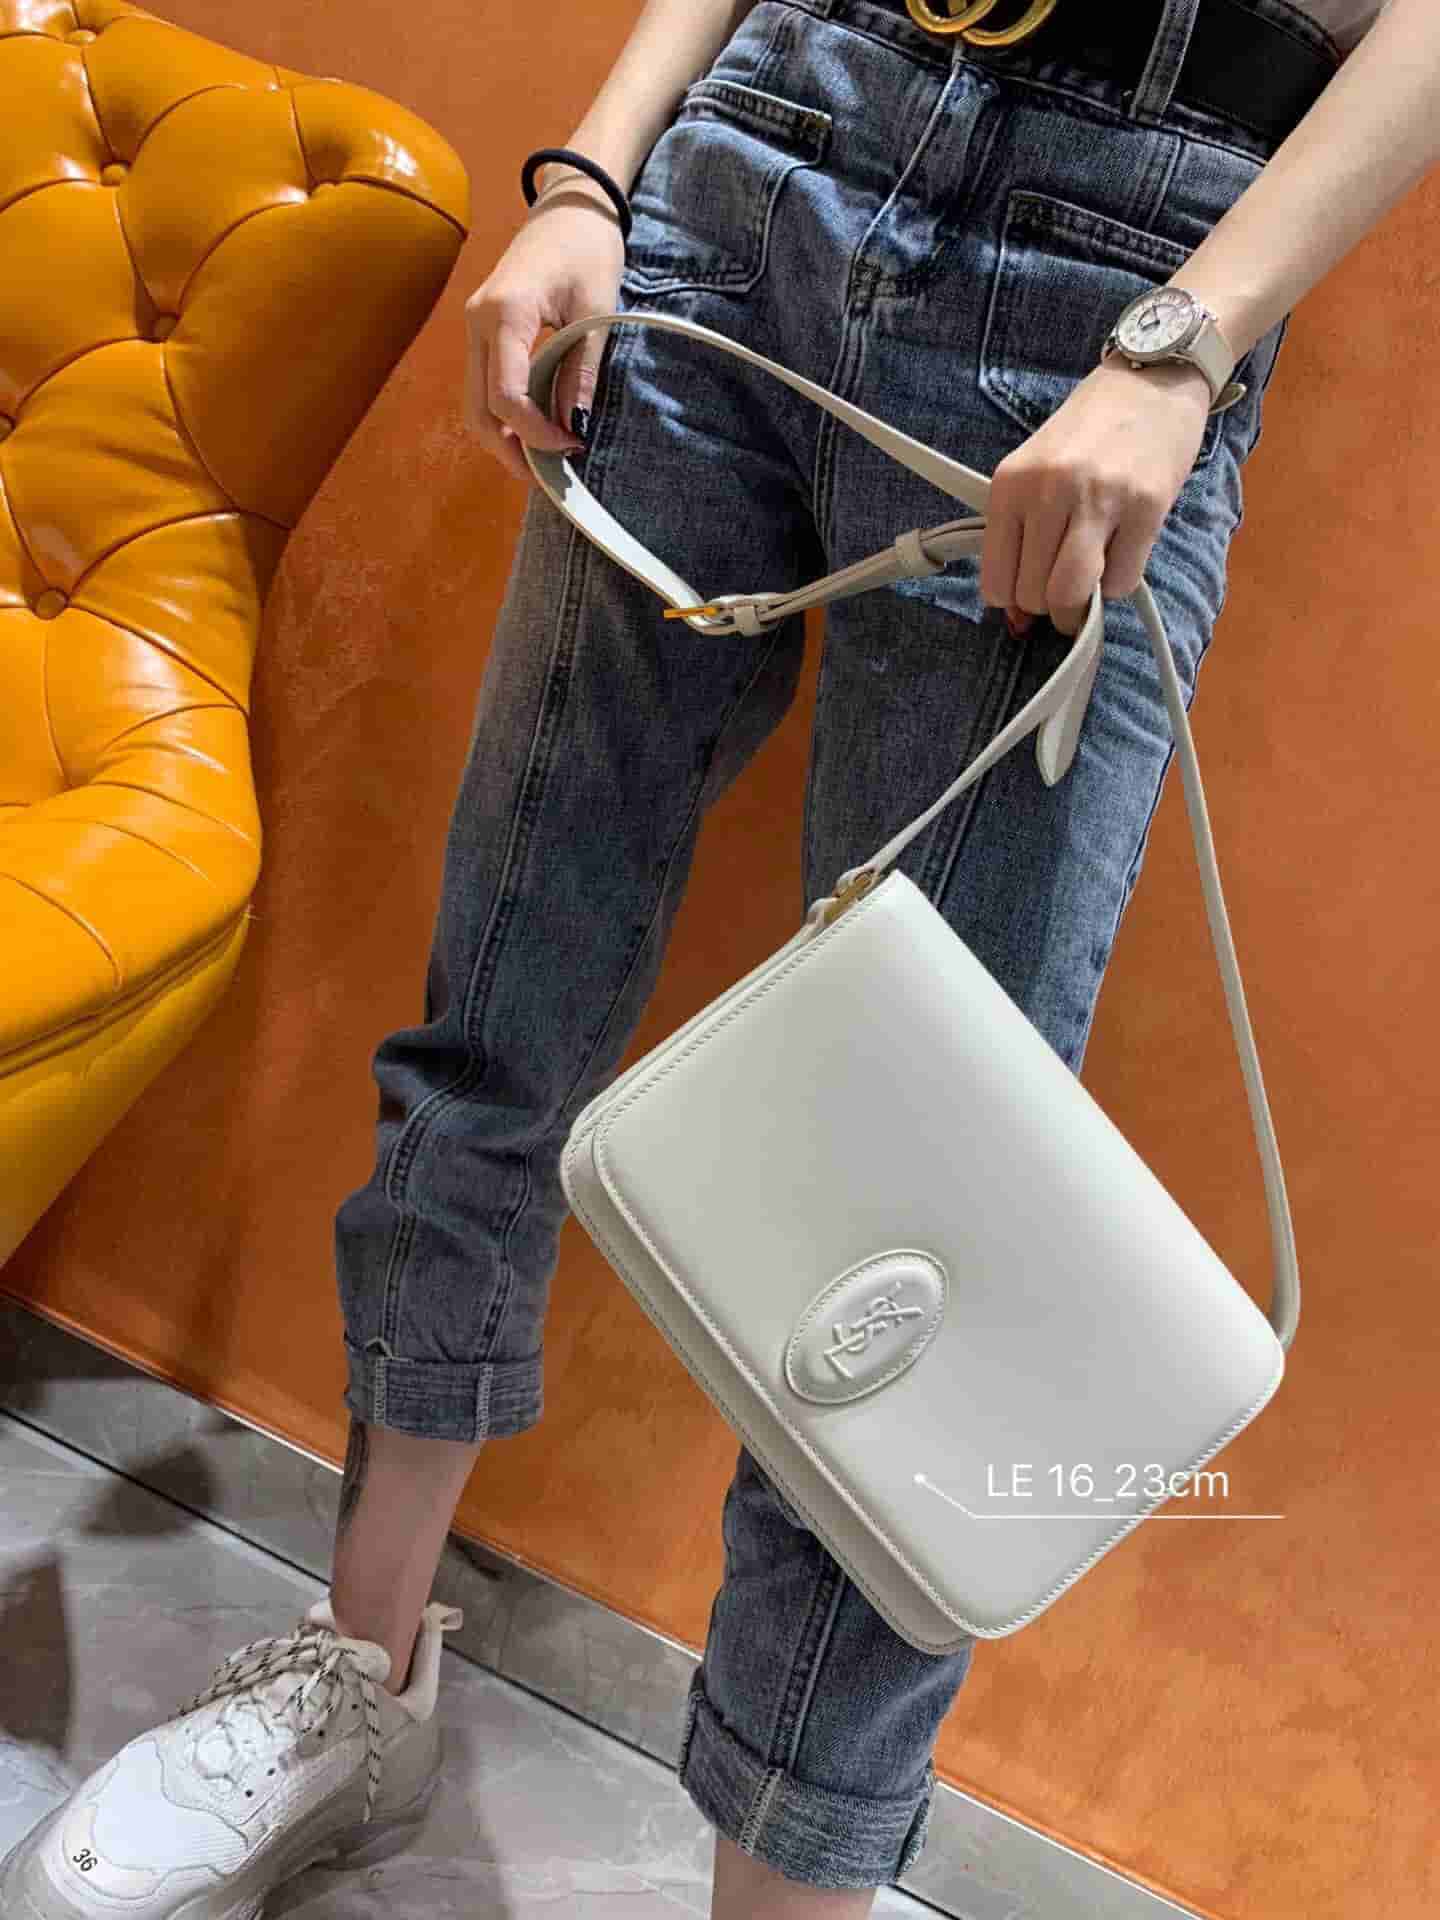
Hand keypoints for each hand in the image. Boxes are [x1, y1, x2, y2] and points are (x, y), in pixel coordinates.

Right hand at [465, 178, 626, 485]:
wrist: (571, 205)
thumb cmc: (588, 249)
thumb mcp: (596, 311)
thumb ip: (580, 371)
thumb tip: (575, 427)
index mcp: (505, 313)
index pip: (506, 397)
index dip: (536, 434)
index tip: (574, 445)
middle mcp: (478, 322)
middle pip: (478, 410)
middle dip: (511, 450)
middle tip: (550, 477)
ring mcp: (475, 327)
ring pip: (475, 403)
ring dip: (504, 438)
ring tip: (544, 461)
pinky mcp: (483, 331)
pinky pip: (485, 385)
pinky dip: (505, 416)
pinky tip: (536, 431)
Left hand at [980, 359, 1212, 638]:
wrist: (1151, 382)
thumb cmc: (1087, 431)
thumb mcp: (1034, 470)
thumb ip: (1020, 534)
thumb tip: (1017, 614)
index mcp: (1011, 485)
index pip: (996, 582)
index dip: (1013, 600)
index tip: (1029, 590)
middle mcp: (1049, 491)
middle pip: (1034, 596)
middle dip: (1048, 606)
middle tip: (1063, 588)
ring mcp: (1100, 499)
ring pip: (1072, 595)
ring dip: (1080, 608)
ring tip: (1089, 588)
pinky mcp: (1147, 508)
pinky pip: (1122, 582)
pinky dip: (1119, 583)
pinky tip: (1120, 555)